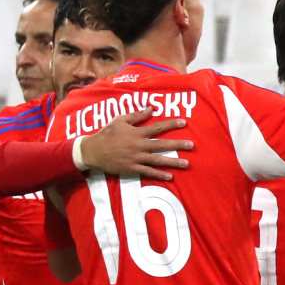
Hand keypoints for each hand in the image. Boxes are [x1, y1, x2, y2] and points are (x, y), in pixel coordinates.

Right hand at [78, 107, 194, 180]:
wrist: (93, 151)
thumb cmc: (107, 133)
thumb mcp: (120, 120)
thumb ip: (137, 115)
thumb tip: (151, 108)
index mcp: (137, 133)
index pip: (157, 127)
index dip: (171, 124)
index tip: (184, 122)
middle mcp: (139, 145)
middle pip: (162, 144)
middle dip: (177, 145)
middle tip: (191, 145)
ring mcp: (136, 158)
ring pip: (158, 160)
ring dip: (173, 162)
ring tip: (186, 163)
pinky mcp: (132, 168)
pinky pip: (148, 172)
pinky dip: (159, 174)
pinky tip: (170, 176)